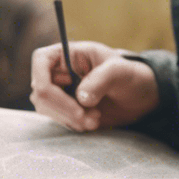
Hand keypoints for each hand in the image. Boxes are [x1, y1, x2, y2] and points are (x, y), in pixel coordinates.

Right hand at [29, 41, 157, 131]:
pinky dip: (74, 125)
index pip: (40, 61)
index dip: (46, 83)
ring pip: (46, 109)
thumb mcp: (121, 71)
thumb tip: (80, 97)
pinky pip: (58, 119)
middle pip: (41, 91)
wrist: (138, 97)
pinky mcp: (65, 109)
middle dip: (65, 109)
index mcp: (66, 53)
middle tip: (90, 117)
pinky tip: (93, 122)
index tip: (73, 103)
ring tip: (96, 119)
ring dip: (70, 119)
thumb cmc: (129, 75)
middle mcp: (58, 71)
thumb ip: (101, 79)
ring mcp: (59, 91)